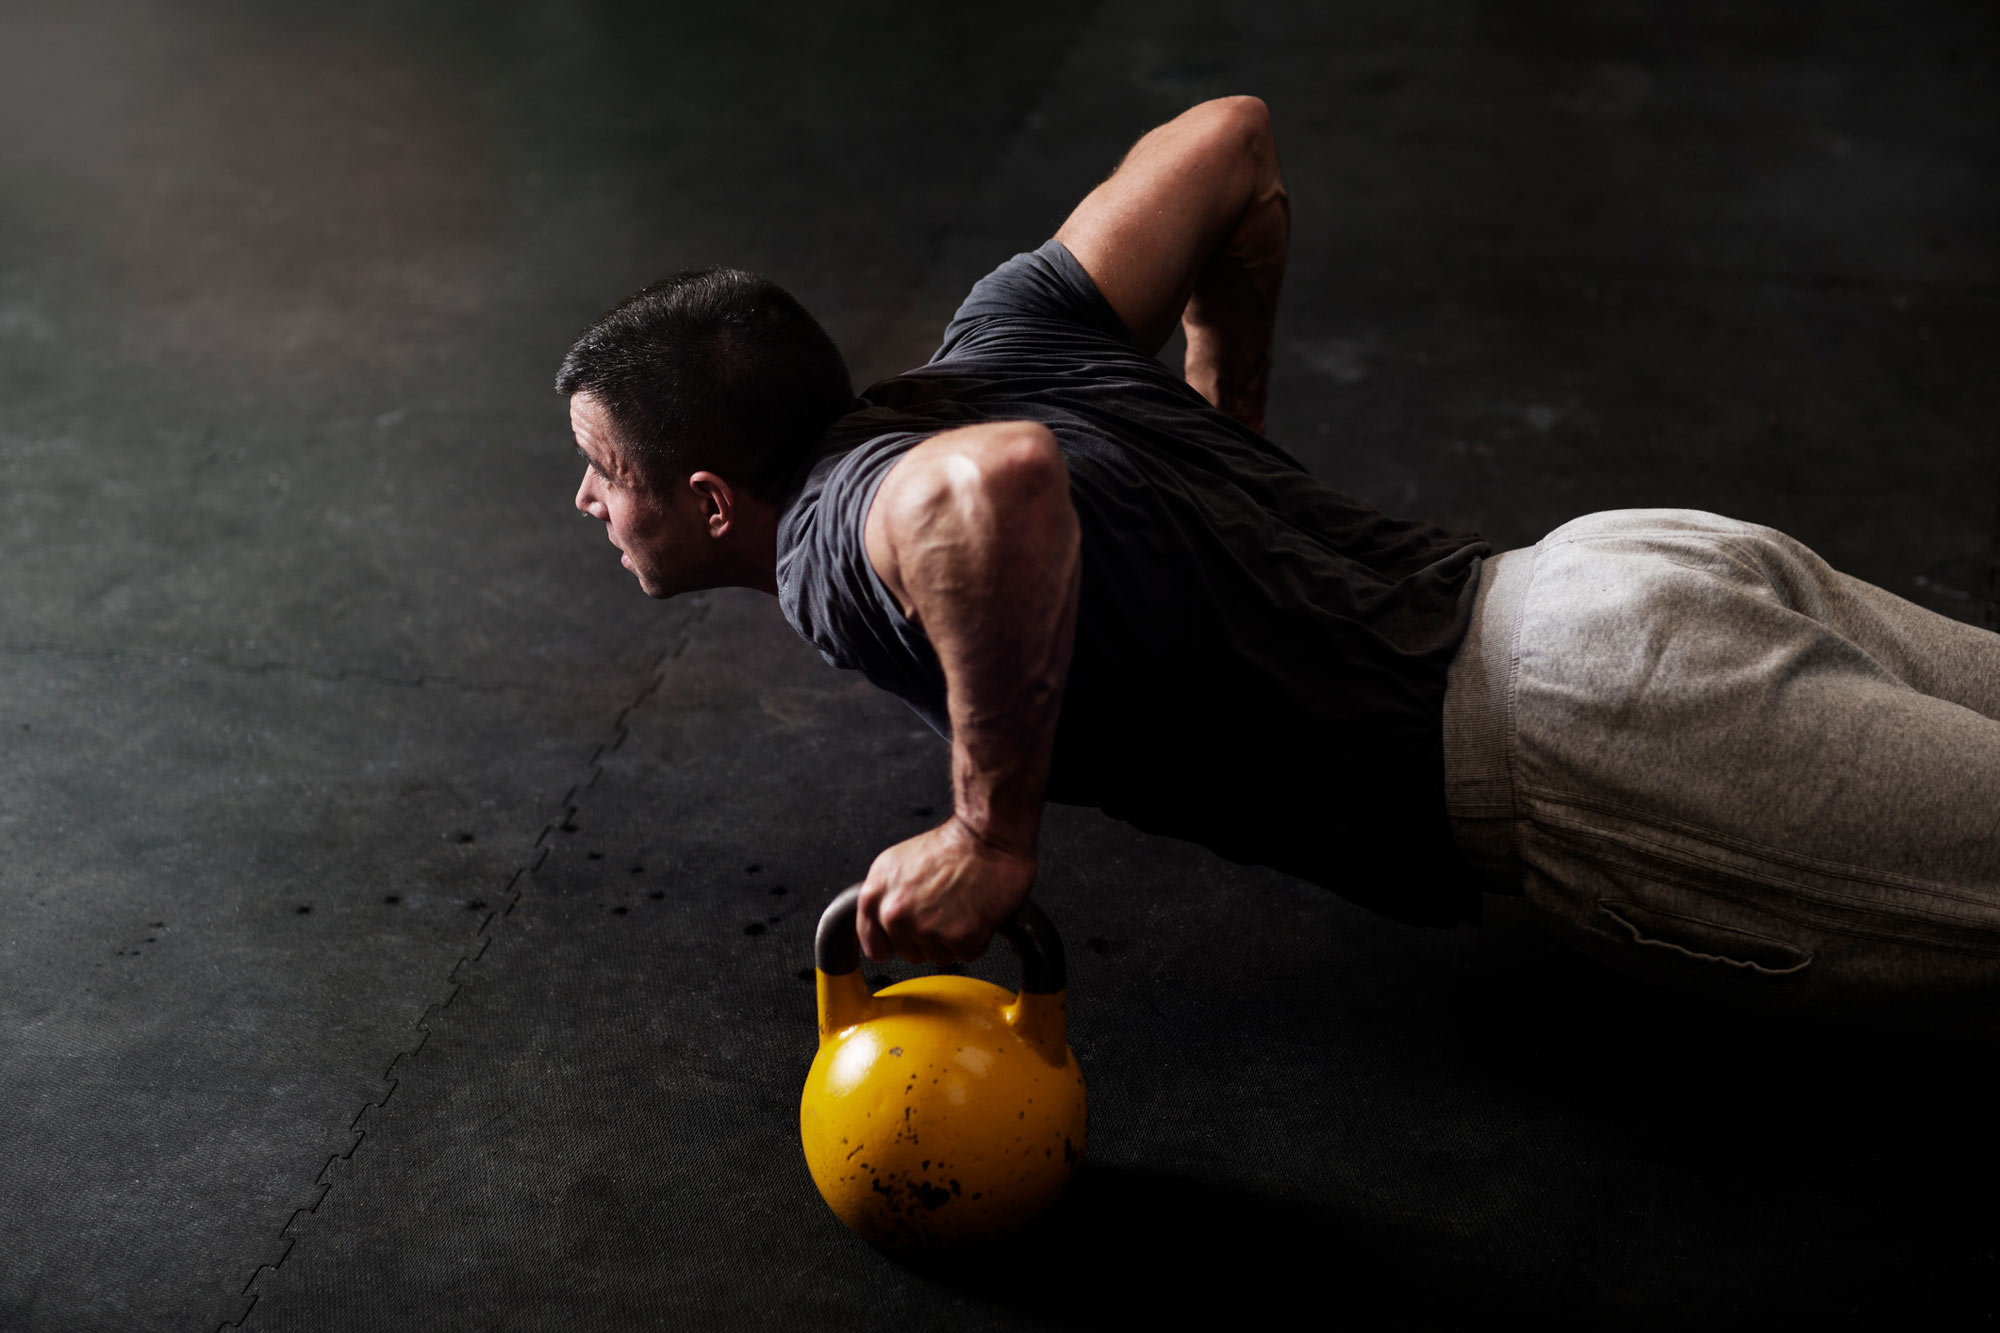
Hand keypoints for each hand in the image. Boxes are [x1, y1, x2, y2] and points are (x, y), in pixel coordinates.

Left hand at [857, 817, 1036, 964]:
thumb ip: (882, 899)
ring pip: (939, 958)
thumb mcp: (896, 864)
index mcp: (874, 896)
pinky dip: (976, 938)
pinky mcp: (960, 938)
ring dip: (953, 939)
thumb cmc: (951, 846)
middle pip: (910, 955)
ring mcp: (926, 929)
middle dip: (929, 938)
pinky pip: (967, 955)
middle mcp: (895, 915)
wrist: (989, 837)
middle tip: (944, 905)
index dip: (897, 942)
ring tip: (960, 905)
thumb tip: (880, 924)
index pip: (875, 948)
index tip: (911, 932)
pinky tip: (975, 911)